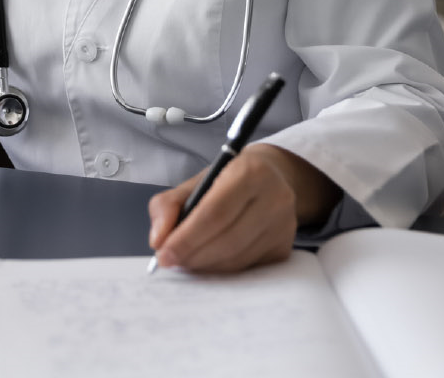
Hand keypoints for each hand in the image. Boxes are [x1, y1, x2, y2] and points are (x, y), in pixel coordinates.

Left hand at [146, 143, 339, 271]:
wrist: (272, 177)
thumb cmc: (228, 179)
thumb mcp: (195, 181)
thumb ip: (168, 205)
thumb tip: (158, 240)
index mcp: (250, 172)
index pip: (215, 213)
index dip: (187, 238)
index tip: (163, 254)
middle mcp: (275, 198)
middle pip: (227, 240)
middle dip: (193, 256)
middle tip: (170, 261)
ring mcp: (284, 225)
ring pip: (237, 258)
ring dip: (206, 266)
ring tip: (186, 261)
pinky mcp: (285, 248)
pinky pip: (247, 267)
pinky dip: (222, 270)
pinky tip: (208, 262)